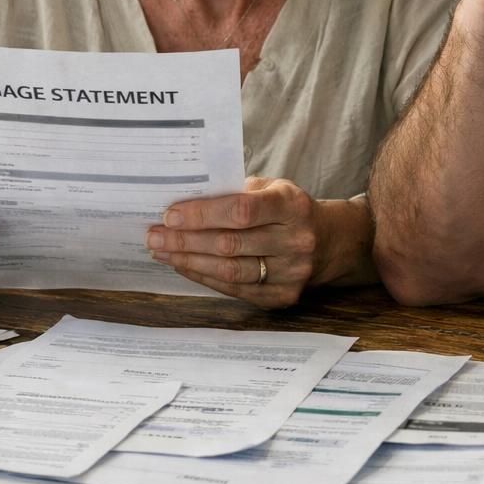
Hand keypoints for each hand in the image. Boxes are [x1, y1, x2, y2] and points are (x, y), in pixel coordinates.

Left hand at [147, 177, 326, 308]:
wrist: (329, 242)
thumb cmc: (287, 209)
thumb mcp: (271, 188)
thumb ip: (235, 191)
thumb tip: (184, 200)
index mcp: (292, 205)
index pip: (242, 211)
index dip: (203, 214)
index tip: (170, 215)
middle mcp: (296, 240)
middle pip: (231, 244)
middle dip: (186, 240)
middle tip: (154, 235)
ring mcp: (292, 272)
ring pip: (230, 271)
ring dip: (189, 261)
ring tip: (162, 251)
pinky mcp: (283, 296)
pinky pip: (235, 290)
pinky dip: (204, 277)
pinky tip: (184, 265)